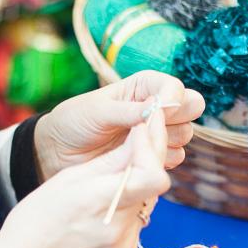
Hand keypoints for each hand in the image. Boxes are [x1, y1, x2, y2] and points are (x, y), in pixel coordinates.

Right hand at [0, 115, 168, 247]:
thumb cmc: (38, 218)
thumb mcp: (69, 178)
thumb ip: (112, 159)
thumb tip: (142, 134)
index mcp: (101, 202)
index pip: (153, 175)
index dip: (154, 147)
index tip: (145, 126)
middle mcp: (120, 227)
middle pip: (153, 184)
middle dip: (148, 157)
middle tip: (140, 134)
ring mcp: (126, 244)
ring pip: (147, 201)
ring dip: (137, 183)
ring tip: (113, 176)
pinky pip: (137, 220)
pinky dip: (128, 206)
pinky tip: (106, 206)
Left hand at [34, 70, 204, 177]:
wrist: (59, 153)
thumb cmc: (74, 123)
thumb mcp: (98, 112)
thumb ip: (128, 111)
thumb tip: (157, 107)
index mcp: (142, 87)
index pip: (173, 86)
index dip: (174, 98)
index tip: (162, 113)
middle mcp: (155, 108)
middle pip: (189, 110)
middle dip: (174, 120)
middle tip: (146, 130)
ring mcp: (155, 133)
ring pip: (185, 136)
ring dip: (166, 142)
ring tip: (135, 146)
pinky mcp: (152, 156)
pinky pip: (175, 159)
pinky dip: (160, 160)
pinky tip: (137, 159)